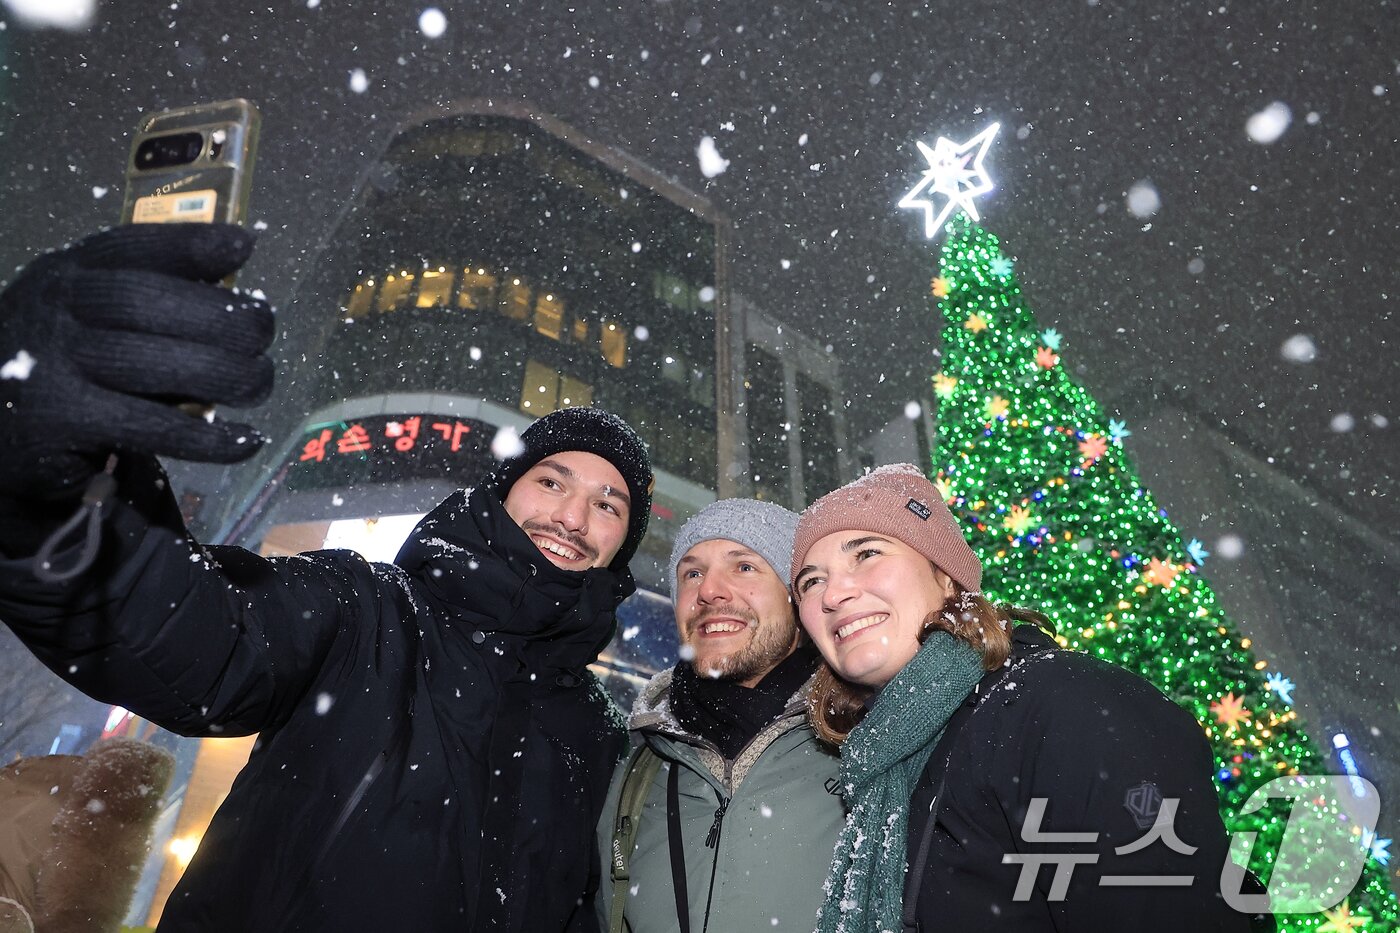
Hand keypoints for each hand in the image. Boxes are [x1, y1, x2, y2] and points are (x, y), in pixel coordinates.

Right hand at [0, 223, 274, 500]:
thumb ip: (148, 288)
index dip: (188, 245)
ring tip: (258, 385)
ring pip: (154, 363)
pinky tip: (245, 439)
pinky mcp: (61, 420)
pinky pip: (151, 426)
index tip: (244, 247)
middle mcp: (53, 309)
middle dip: (221, 318)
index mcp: (65, 273)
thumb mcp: (91, 314)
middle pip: (146, 301)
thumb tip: (236, 252)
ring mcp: (51, 364)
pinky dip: (208, 438)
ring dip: (225, 375)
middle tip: (263, 338)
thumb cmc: (65, 366)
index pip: (128, 248)